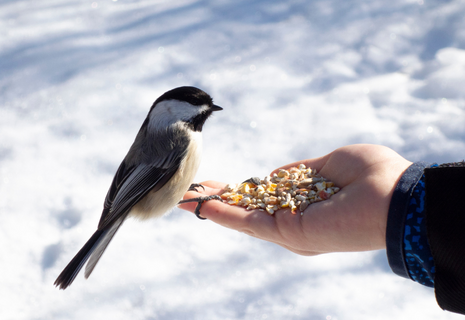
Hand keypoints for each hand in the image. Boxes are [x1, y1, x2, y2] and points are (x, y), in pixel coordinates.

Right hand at [179, 144, 411, 255]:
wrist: (397, 195)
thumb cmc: (372, 175)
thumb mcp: (330, 164)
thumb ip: (300, 172)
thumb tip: (276, 175)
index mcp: (306, 205)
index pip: (263, 198)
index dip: (239, 191)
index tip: (217, 182)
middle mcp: (295, 221)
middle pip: (247, 211)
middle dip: (218, 200)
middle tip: (189, 191)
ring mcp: (291, 230)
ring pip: (242, 219)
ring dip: (213, 207)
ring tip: (185, 196)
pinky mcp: (290, 233)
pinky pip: (251, 224)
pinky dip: (225, 215)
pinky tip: (203, 205)